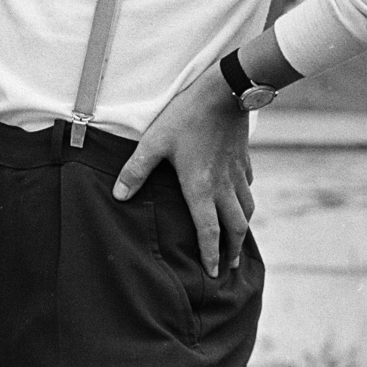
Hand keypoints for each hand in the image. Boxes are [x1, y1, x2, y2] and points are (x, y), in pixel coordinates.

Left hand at [112, 65, 253, 275]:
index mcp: (201, 188)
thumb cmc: (186, 117)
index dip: (210, 254)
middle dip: (231, 251)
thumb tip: (119, 196)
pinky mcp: (243, 159)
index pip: (209, 231)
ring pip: (246, 210)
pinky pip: (247, 188)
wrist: (224, 92)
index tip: (211, 274)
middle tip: (227, 268)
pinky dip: (245, 201)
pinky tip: (240, 200)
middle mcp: (223, 186)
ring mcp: (236, 173)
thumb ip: (136, 170)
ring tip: (238, 242)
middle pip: (234, 228)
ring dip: (242, 230)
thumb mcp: (154, 142)